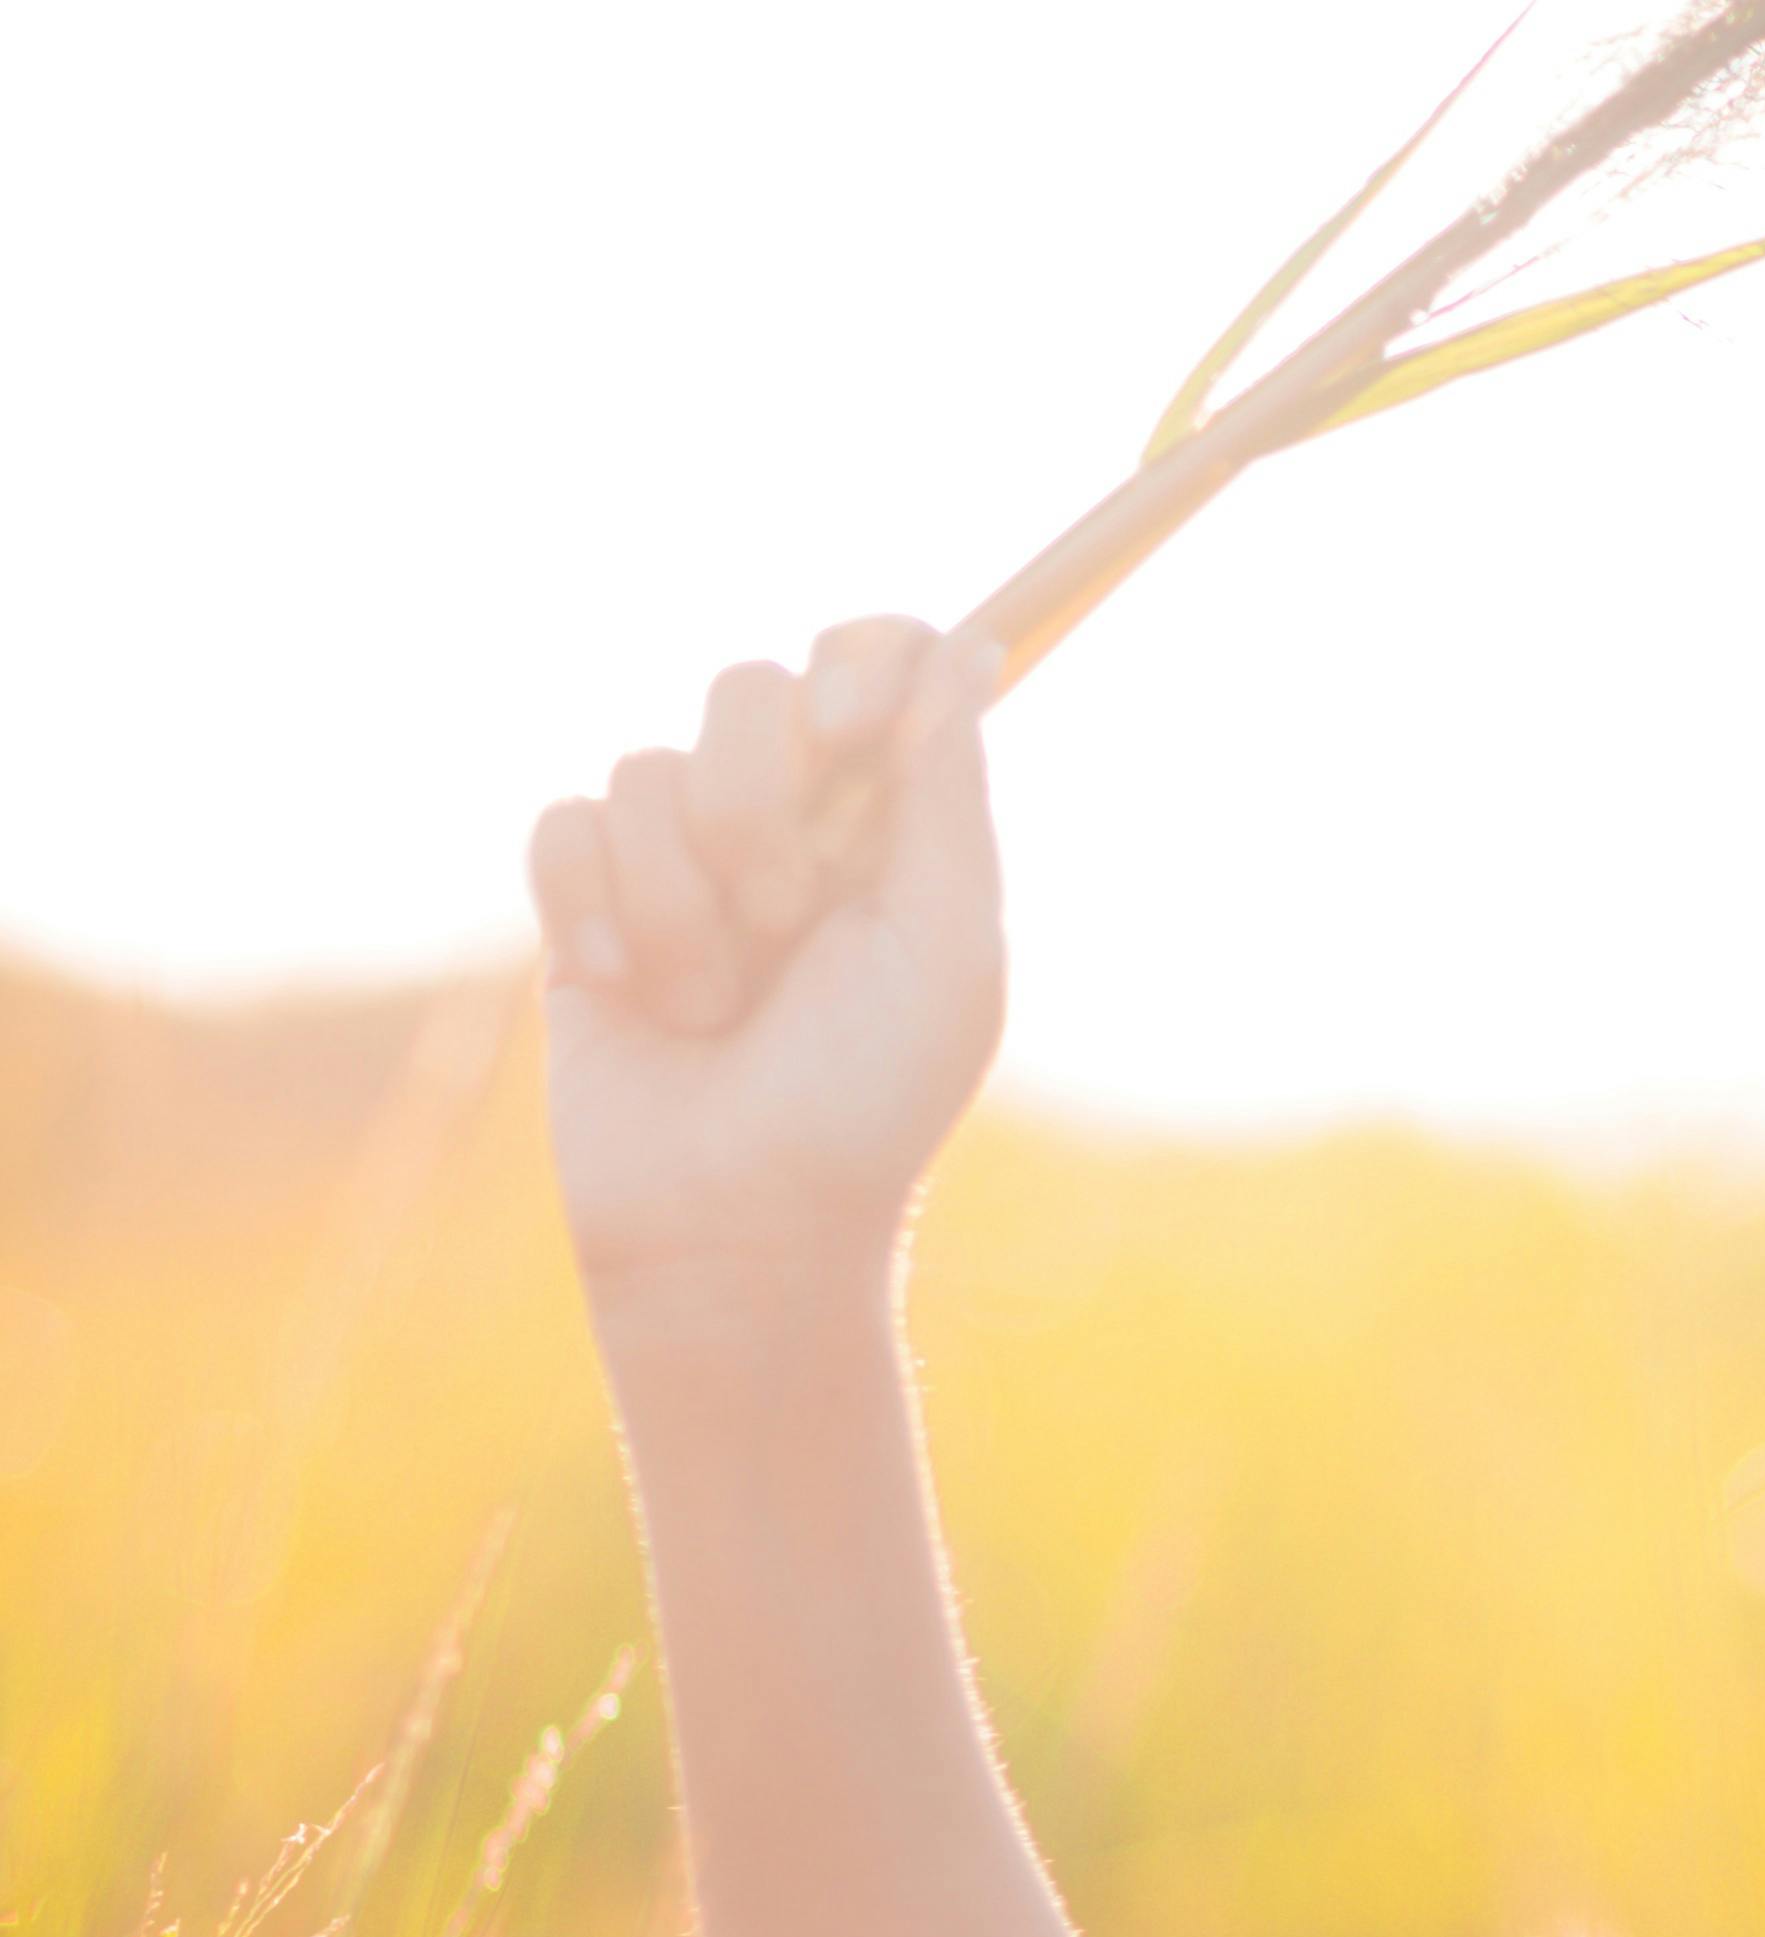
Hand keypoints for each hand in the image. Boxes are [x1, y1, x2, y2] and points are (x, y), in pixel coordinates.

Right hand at [527, 618, 1005, 1349]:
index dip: (856, 665)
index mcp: (895, 827)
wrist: (738, 1226)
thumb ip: (947, 796)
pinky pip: (564, 823)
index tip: (846, 729)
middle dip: (759, 812)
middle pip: (749, 691)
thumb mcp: (943, 950)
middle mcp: (792, 825)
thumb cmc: (864, 1101)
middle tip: (786, 924)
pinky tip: (634, 995)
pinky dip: (599, 910)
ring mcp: (682, 859)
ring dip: (683, 900)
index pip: (879, 663)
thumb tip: (971, 652)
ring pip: (647, 768)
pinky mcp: (586, 903)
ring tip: (715, 1004)